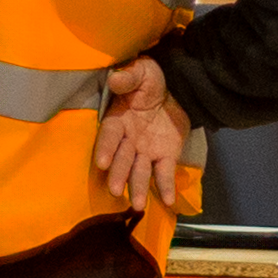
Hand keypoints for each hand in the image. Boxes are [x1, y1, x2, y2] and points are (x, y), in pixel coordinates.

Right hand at [94, 55, 186, 209]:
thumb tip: (116, 78)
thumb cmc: (149, 81)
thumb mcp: (141, 72)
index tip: (103, 163)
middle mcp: (129, 140)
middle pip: (122, 159)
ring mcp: (146, 151)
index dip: (106, 148)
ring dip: (138, 187)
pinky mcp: (165, 156)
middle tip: (115, 190)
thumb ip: (129, 77)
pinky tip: (168, 201)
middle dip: (119, 174)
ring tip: (138, 205)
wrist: (175, 89)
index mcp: (119, 119)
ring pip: (140, 171)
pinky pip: (164, 173)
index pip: (110, 135)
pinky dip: (166, 187)